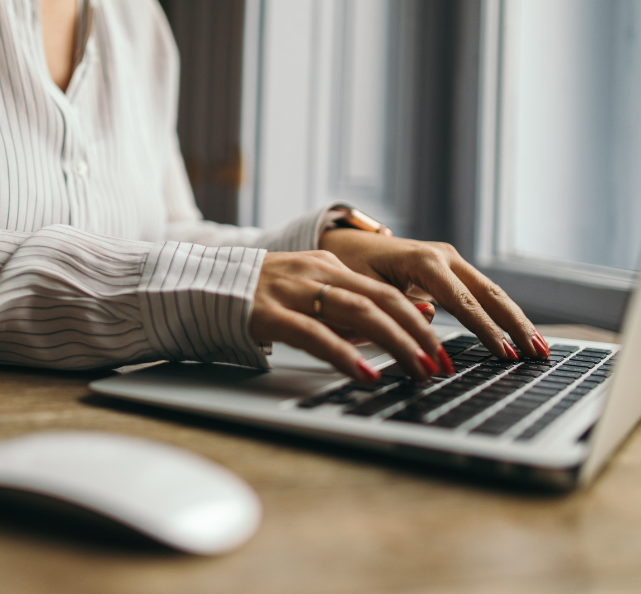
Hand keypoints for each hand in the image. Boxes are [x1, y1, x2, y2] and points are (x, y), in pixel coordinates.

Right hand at [249, 250, 449, 382]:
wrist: (198, 287)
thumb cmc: (257, 299)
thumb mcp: (309, 297)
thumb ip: (351, 311)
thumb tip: (411, 320)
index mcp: (328, 267)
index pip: (386, 291)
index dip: (419, 320)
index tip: (443, 349)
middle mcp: (314, 273)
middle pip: (380, 299)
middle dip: (417, 334)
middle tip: (441, 364)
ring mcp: (290, 290)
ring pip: (356, 312)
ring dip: (394, 343)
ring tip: (417, 370)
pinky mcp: (267, 313)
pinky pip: (313, 333)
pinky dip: (345, 354)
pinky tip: (366, 373)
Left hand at [319, 228, 548, 363]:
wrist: (345, 245)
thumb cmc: (350, 267)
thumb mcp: (365, 289)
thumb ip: (396, 305)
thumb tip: (432, 318)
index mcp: (422, 261)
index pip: (462, 301)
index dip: (485, 330)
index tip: (503, 353)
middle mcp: (443, 256)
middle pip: (489, 294)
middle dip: (515, 325)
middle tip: (537, 355)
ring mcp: (450, 260)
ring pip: (492, 293)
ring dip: (516, 321)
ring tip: (538, 350)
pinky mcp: (451, 269)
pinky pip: (481, 294)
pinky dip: (502, 315)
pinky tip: (517, 336)